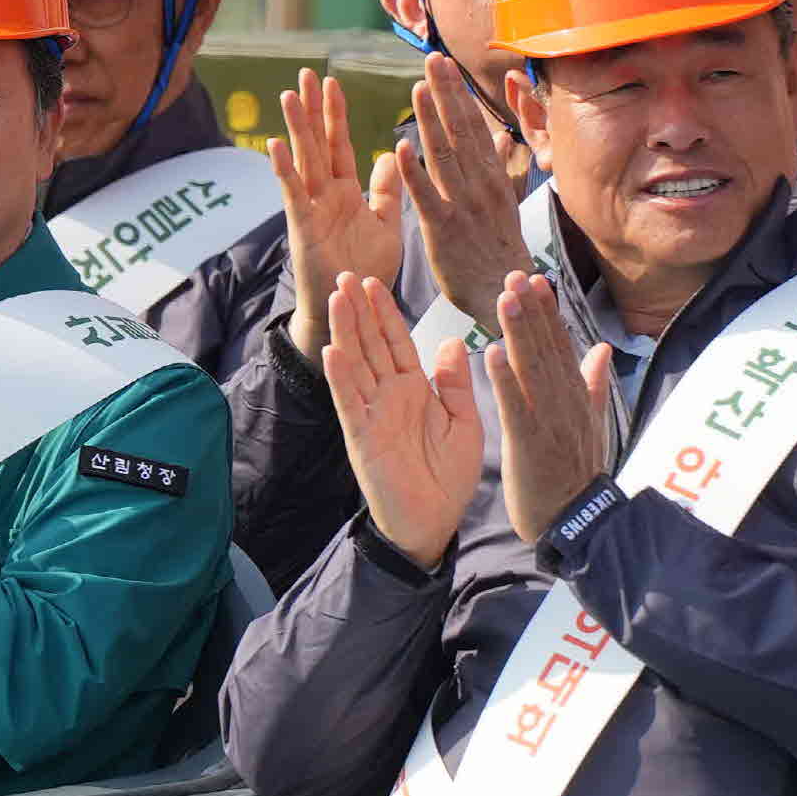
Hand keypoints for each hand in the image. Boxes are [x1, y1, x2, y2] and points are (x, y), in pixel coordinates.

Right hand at [270, 70, 402, 365]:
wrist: (352, 308)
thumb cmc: (367, 270)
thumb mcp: (386, 224)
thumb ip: (386, 191)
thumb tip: (393, 155)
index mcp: (346, 191)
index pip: (340, 144)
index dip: (336, 114)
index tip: (332, 81)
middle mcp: (325, 195)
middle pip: (317, 143)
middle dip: (312, 109)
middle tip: (305, 73)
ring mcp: (312, 209)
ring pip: (303, 161)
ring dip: (295, 128)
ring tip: (288, 95)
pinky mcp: (304, 228)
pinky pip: (294, 194)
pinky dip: (284, 170)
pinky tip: (275, 144)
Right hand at [320, 270, 481, 568]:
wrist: (434, 522)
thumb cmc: (449, 477)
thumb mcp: (464, 422)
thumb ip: (455, 383)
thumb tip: (452, 342)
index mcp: (415, 389)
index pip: (397, 341)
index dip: (385, 312)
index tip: (375, 280)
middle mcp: (389, 395)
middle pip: (371, 344)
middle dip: (359, 309)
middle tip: (346, 273)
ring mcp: (372, 414)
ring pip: (356, 364)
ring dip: (346, 331)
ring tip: (337, 297)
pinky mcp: (362, 437)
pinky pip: (350, 402)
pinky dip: (341, 377)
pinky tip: (332, 351)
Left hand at [404, 59, 531, 335]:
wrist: (508, 296)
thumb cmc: (500, 250)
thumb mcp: (504, 203)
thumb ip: (498, 168)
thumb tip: (503, 135)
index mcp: (492, 178)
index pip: (472, 127)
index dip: (457, 94)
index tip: (444, 63)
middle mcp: (480, 186)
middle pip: (460, 131)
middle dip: (445, 93)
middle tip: (431, 58)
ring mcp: (462, 206)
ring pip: (444, 155)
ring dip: (430, 120)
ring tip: (418, 87)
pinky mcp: (443, 231)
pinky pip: (426, 196)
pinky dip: (414, 171)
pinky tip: (400, 146)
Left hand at [485, 271, 617, 547]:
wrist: (577, 520)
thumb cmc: (577, 473)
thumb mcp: (593, 422)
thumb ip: (594, 383)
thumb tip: (602, 348)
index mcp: (576, 395)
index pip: (560, 344)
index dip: (547, 312)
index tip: (536, 280)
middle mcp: (565, 400)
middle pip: (546, 347)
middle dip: (531, 310)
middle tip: (516, 273)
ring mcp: (548, 419)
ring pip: (532, 368)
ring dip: (518, 332)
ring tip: (505, 298)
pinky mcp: (529, 441)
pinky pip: (514, 404)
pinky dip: (504, 378)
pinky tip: (490, 352)